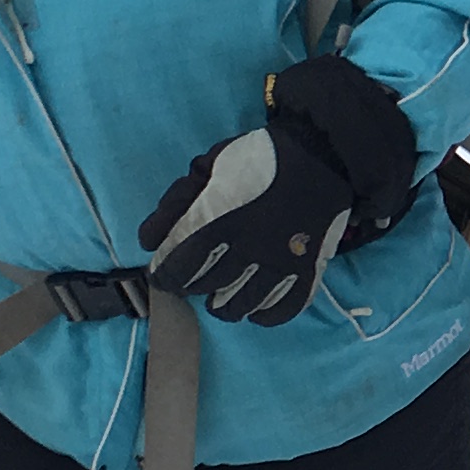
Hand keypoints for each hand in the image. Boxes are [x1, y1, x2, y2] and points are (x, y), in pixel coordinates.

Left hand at [139, 52, 416, 321]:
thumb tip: (147, 241)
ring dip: (222, 305)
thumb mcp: (208, 168)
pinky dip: (264, 315)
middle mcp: (248, 249)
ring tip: (219, 296)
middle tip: (191, 278)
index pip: (178, 267)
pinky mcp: (306, 271)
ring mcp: (279, 264)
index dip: (164, 275)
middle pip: (205, 287)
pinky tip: (254, 308)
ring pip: (239, 305)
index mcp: (219, 221)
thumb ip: (176, 203)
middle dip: (191, 286)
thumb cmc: (259, 158)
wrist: (322, 153)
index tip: (163, 273)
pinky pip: (282, 309)